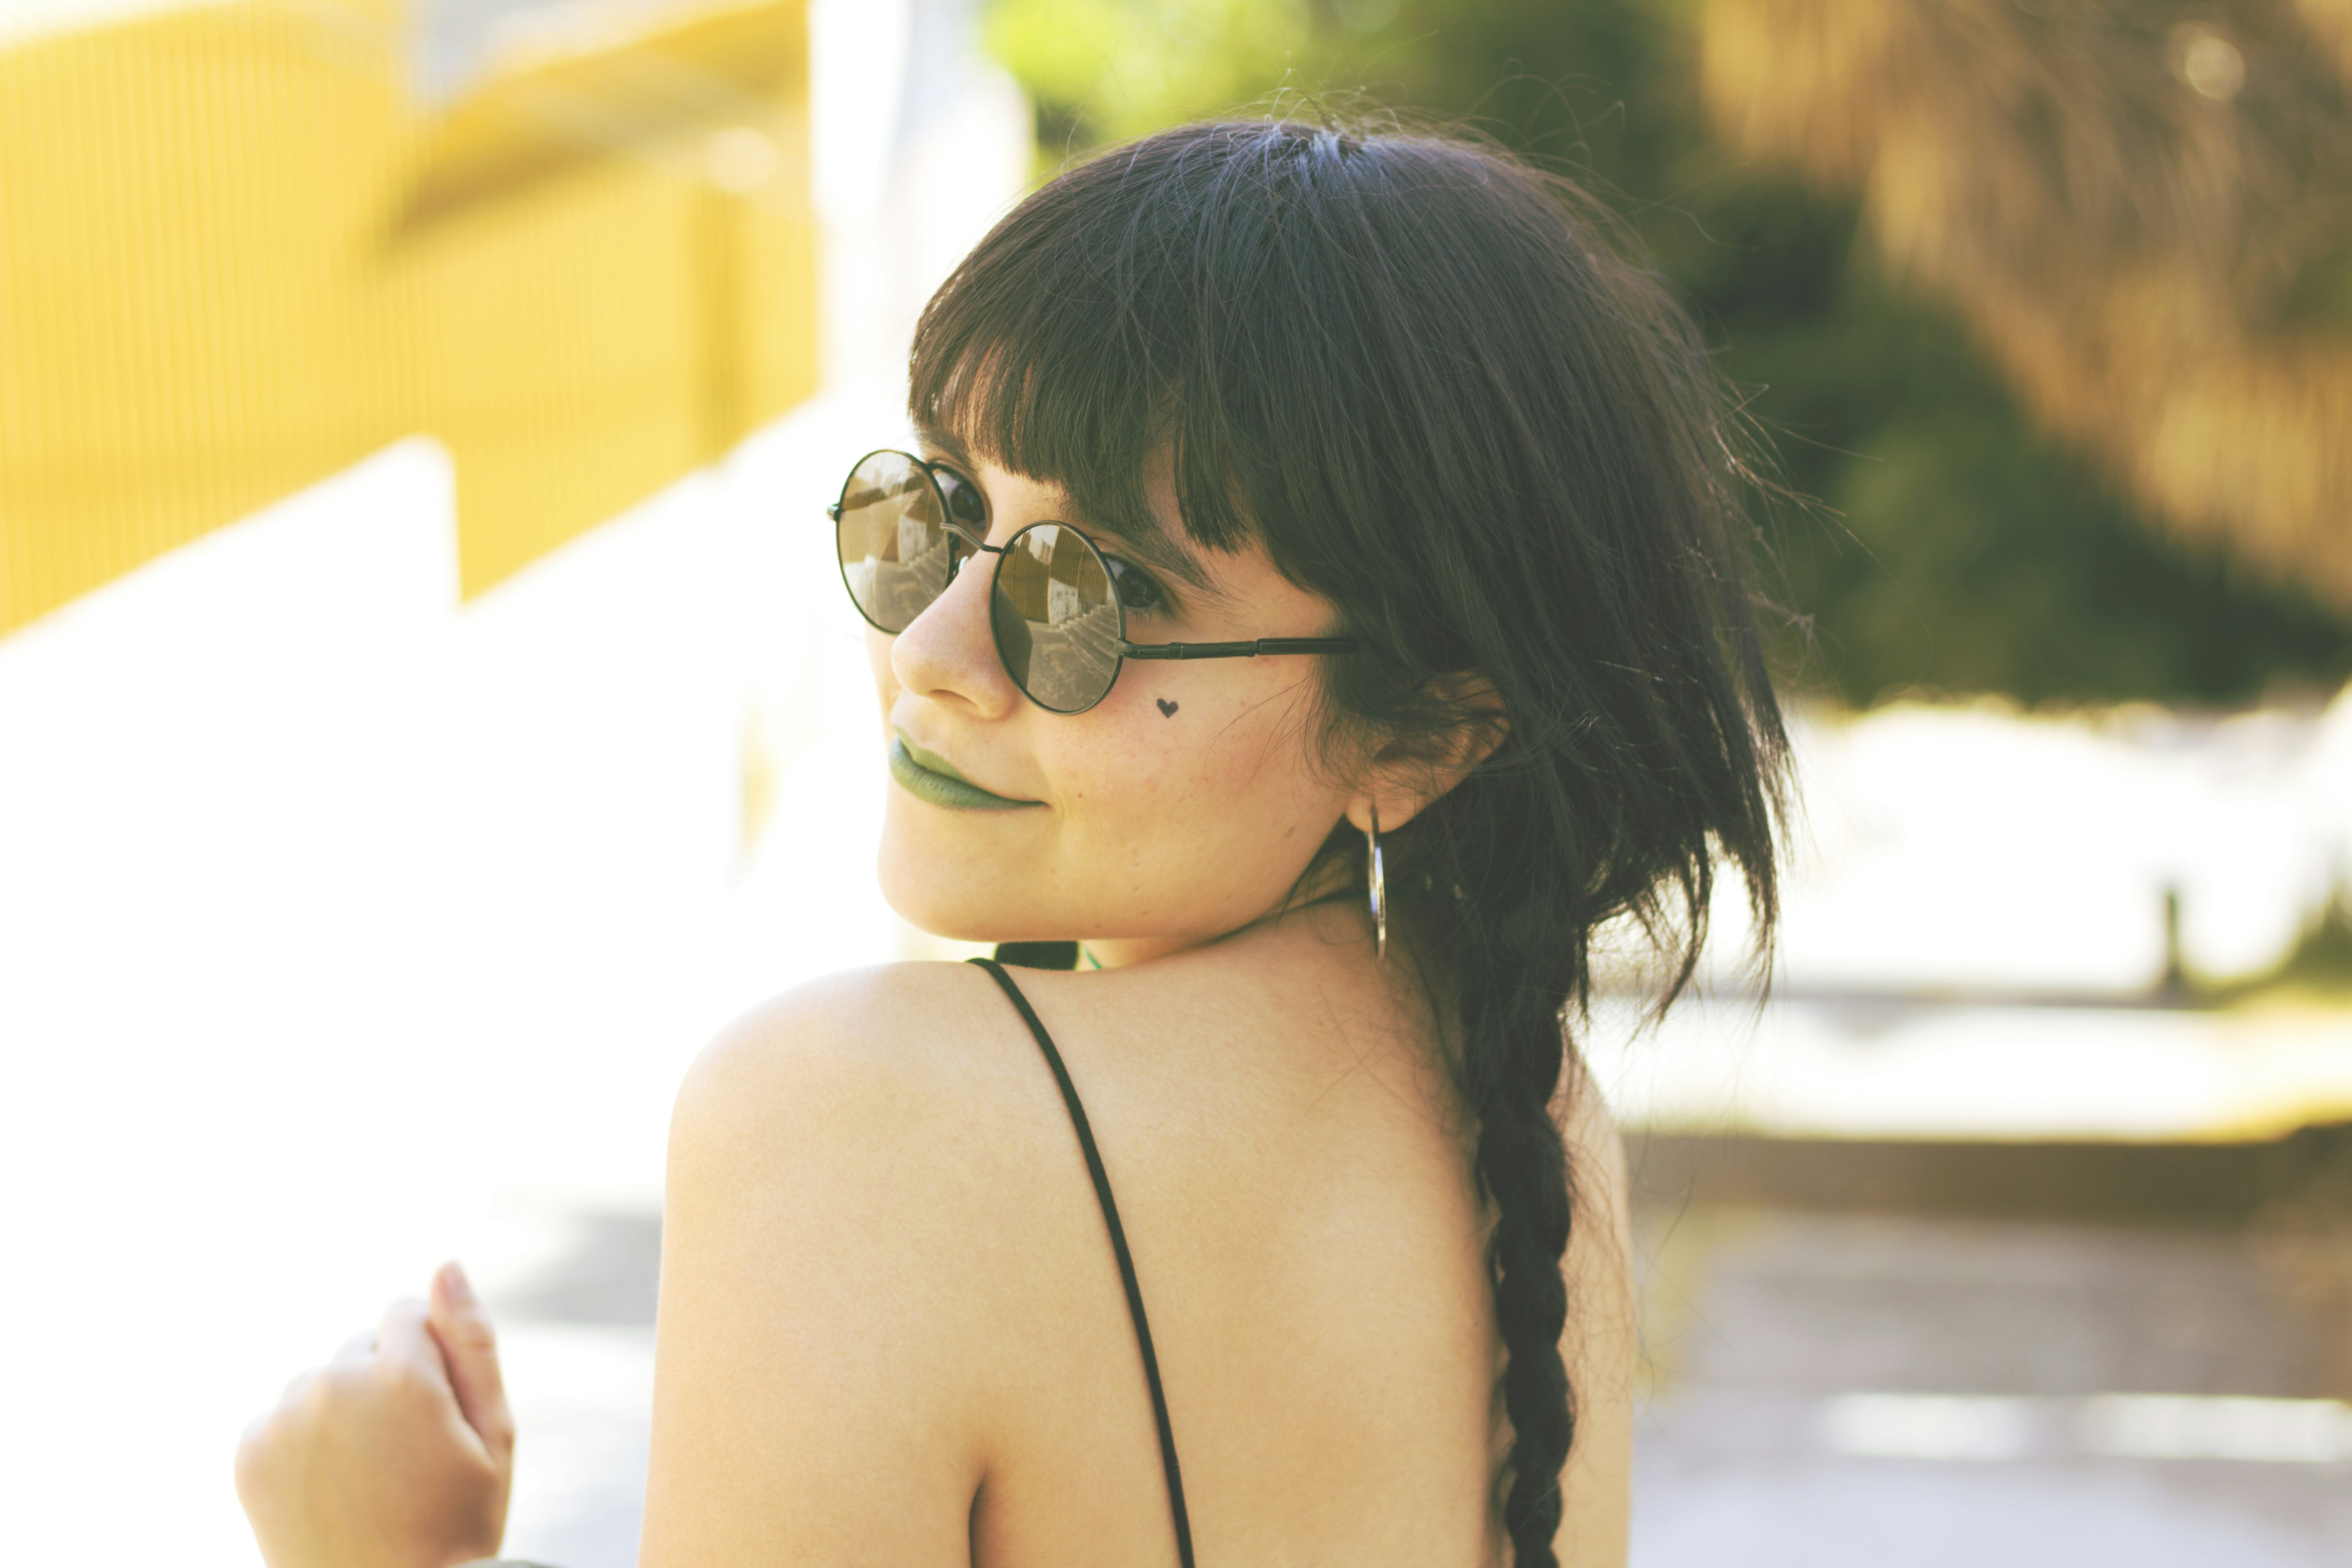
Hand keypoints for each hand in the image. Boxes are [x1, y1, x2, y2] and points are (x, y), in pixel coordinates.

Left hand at [236, 1262, 516, 1567]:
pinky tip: (333, 1485)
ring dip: (345, 1409)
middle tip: (408, 1455)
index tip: (439, 1415)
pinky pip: (284, 1415)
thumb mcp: (494, 1432)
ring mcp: (283, 1420)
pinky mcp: (250, 1452)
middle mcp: (331, 1384)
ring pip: (322, 1380)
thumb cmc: (456, 1522)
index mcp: (399, 1374)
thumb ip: (471, 1341)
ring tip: (370, 1475)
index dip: (431, 1361)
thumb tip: (445, 1265)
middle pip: (362, 1346)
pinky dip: (306, 1440)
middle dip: (386, 1381)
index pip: (406, 1313)